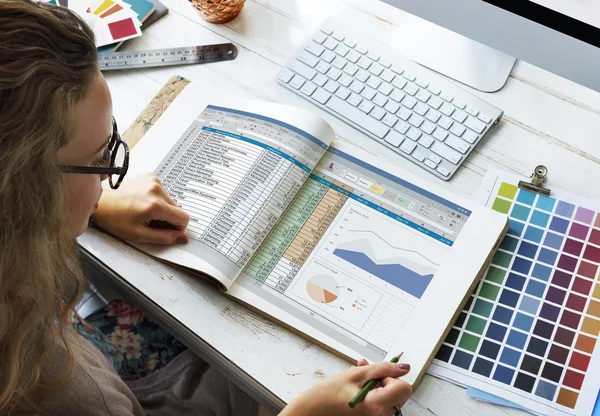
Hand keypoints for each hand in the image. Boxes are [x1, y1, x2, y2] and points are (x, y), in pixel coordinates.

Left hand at [92, 172, 189, 244]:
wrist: (100, 200)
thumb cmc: (113, 217)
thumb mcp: (138, 234)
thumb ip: (164, 237)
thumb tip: (181, 238)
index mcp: (155, 205)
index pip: (183, 218)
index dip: (177, 228)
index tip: (165, 230)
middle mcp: (156, 189)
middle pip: (178, 209)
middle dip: (168, 218)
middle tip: (150, 222)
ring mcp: (154, 181)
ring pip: (171, 201)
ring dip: (162, 208)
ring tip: (144, 211)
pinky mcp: (150, 176)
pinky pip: (163, 192)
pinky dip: (156, 199)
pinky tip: (143, 202)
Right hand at [281, 358, 411, 415]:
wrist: (310, 412)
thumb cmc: (327, 395)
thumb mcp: (355, 375)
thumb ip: (382, 369)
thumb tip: (403, 367)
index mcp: (376, 406)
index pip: (404, 388)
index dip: (392, 377)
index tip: (377, 375)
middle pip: (399, 394)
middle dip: (384, 380)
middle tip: (365, 373)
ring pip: (389, 398)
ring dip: (377, 385)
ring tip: (357, 380)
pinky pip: (381, 405)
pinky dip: (373, 395)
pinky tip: (358, 389)